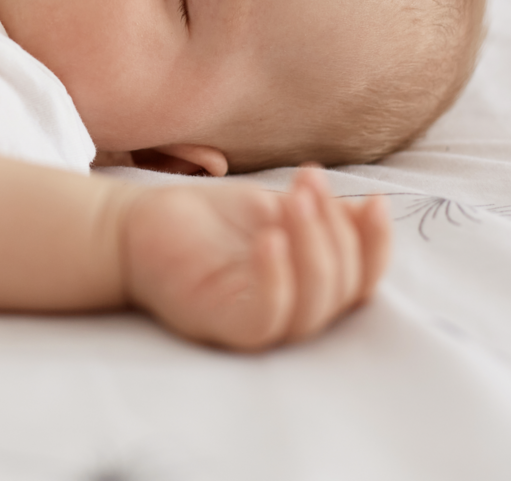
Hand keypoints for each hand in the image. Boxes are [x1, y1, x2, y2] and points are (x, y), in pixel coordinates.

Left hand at [119, 166, 388, 350]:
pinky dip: (277, 279)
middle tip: (308, 184)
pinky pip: (267, 318)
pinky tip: (270, 237)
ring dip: (315, 248)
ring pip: (313, 308)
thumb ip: (318, 218)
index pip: (360, 282)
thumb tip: (368, 212)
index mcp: (305, 290)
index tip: (373, 200)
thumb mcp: (272, 210)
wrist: (134, 225)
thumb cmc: (204, 222)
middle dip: (336, 232)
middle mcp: (287, 315)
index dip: (376, 245)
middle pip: (342, 292)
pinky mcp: (222, 327)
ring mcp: (255, 326)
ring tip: (294, 201)